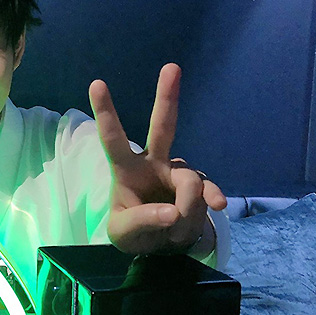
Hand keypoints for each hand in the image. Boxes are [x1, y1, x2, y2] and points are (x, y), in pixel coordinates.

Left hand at [88, 63, 226, 254]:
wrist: (160, 247)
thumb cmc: (132, 231)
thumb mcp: (124, 234)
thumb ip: (143, 222)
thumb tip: (172, 212)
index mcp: (126, 169)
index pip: (112, 139)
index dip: (106, 113)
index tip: (96, 84)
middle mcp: (153, 163)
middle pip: (163, 127)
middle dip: (167, 97)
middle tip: (171, 67)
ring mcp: (178, 172)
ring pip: (189, 181)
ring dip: (185, 210)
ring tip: (172, 232)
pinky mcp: (200, 187)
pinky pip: (207, 193)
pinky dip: (207, 206)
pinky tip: (219, 206)